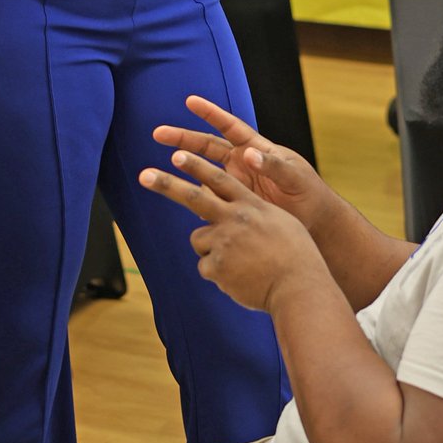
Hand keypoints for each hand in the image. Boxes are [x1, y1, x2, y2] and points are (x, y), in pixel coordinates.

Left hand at [140, 146, 328, 311]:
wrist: (299, 288)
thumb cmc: (296, 257)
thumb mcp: (279, 222)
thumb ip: (253, 214)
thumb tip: (233, 214)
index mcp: (251, 204)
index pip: (219, 180)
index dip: (197, 166)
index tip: (177, 154)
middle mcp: (235, 218)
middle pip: (194, 197)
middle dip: (167, 185)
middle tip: (144, 175)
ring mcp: (224, 241)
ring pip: (199, 239)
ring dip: (210, 249)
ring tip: (239, 264)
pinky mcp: (216, 266)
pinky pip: (205, 267)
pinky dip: (218, 274)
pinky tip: (239, 280)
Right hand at [153, 96, 331, 231]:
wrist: (313, 223)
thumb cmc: (308, 193)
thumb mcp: (294, 176)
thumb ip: (273, 165)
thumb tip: (250, 155)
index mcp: (257, 148)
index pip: (230, 126)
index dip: (210, 113)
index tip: (190, 101)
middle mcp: (241, 163)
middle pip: (207, 146)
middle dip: (183, 139)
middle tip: (158, 133)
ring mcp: (234, 183)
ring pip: (202, 171)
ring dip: (182, 167)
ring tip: (155, 168)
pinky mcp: (231, 203)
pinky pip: (208, 197)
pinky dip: (192, 195)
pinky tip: (175, 195)